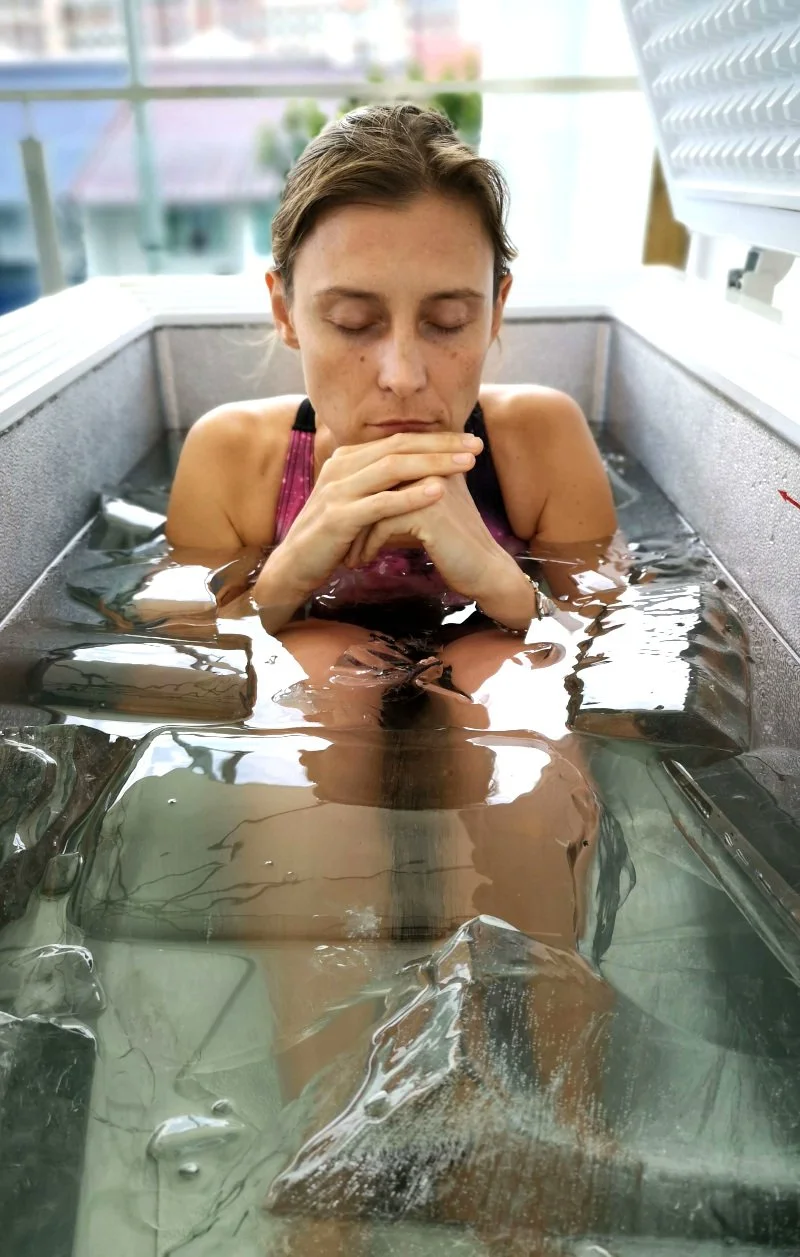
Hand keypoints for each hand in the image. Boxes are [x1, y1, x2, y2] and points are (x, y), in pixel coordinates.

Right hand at [253, 429, 483, 604]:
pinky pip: (380, 502)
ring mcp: (337, 490)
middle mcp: (340, 467)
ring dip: (433, 463)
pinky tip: (438, 490)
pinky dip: (411, 495)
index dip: (436, 439)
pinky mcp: (338, 517)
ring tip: (467, 463)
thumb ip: (380, 486)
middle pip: (399, 447)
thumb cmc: (332, 538)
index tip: (469, 441)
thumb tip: (419, 475)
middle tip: (477, 445)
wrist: (294, 567)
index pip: (398, 441)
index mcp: (347, 460)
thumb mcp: (357, 504)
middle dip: (441, 445)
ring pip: (392, 468)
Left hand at [342, 469, 518, 603]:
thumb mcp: (427, 511)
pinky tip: (362, 561)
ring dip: (356, 533)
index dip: (362, 497)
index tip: (347, 521)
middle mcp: (432, 467)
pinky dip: (368, 545)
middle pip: (375, 485)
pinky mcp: (427, 511)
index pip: (383, 472)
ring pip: (374, 504)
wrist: (484, 572)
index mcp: (433, 463)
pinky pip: (381, 524)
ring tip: (348, 554)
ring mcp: (430, 486)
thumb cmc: (454, 545)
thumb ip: (404, 494)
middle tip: (339, 536)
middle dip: (353, 514)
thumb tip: (367, 492)